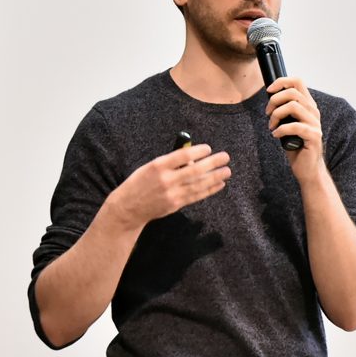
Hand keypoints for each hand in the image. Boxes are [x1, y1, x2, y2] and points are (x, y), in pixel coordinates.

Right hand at [106, 143, 230, 229]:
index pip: (182, 156)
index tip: (208, 148)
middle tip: (225, 157)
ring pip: (198, 184)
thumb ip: (170, 163)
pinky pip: (196, 195)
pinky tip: (219, 184)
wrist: (128, 208)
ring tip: (227, 171)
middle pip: (194, 170)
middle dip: (212, 163)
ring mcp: (172, 193)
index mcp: (158, 166)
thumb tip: (192, 159)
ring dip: (215, 177)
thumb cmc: (138, 184)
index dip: (197, 151)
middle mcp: (166, 180)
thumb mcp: (149, 167)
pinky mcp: (176, 204)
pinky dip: (209, 190)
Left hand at [266, 77, 324, 182]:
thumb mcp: (287, 123)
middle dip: (274, 101)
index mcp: (307, 105)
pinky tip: (276, 134)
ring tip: (272, 126)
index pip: (298, 82)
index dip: (281, 81)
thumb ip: (284, 110)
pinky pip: (295, 126)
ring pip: (293, 107)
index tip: (269, 90)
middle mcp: (313, 112)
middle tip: (268, 113)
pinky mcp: (314, 136)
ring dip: (277, 115)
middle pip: (293, 93)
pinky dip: (281, 129)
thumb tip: (270, 97)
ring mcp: (315, 123)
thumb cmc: (296, 146)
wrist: (307, 168)